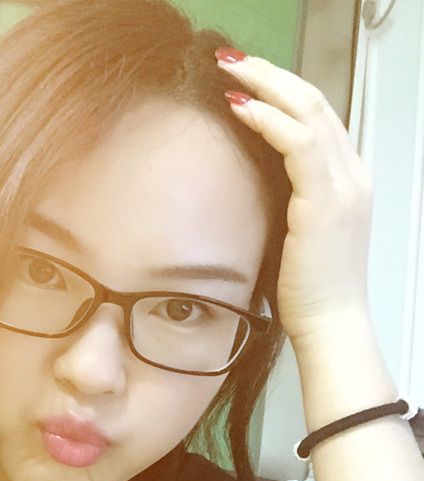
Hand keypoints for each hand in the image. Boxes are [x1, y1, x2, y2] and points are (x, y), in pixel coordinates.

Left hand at [215, 49, 374, 345]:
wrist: (330, 323)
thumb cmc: (308, 286)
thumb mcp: (298, 231)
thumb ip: (285, 199)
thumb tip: (250, 178)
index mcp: (345, 180)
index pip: (316, 117)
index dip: (279, 91)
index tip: (242, 78)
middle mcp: (351, 174)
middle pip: (314, 102)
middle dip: (269, 73)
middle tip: (230, 58)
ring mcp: (343, 185)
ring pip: (308, 111)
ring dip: (265, 84)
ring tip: (228, 70)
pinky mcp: (324, 203)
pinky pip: (299, 145)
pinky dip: (268, 121)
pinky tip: (239, 108)